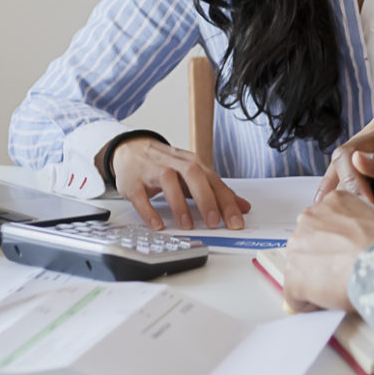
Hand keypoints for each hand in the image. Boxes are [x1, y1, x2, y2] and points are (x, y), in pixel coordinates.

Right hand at [108, 137, 251, 230]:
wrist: (130, 149)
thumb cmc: (166, 165)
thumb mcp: (193, 174)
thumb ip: (217, 190)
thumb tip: (243, 207)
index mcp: (192, 163)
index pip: (214, 181)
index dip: (227, 202)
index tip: (236, 221)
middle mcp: (174, 164)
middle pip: (194, 175)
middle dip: (206, 198)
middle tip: (214, 222)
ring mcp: (152, 171)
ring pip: (168, 181)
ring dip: (179, 204)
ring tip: (188, 225)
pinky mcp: (133, 181)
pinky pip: (141, 195)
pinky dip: (149, 211)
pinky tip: (157, 224)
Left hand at [283, 192, 373, 311]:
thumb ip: (364, 226)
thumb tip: (365, 243)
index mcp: (333, 202)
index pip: (326, 223)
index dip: (337, 245)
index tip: (347, 256)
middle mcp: (309, 218)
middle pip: (309, 245)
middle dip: (323, 260)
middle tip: (345, 273)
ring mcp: (297, 247)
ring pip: (300, 270)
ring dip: (316, 281)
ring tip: (341, 287)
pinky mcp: (293, 278)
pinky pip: (296, 296)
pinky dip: (310, 303)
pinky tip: (331, 303)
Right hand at [322, 135, 373, 233]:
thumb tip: (359, 158)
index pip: (353, 149)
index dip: (352, 172)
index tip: (366, 196)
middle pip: (342, 168)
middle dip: (346, 189)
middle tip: (363, 210)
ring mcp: (373, 183)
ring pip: (342, 189)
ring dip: (345, 204)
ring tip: (355, 220)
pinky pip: (352, 207)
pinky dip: (351, 215)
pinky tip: (353, 226)